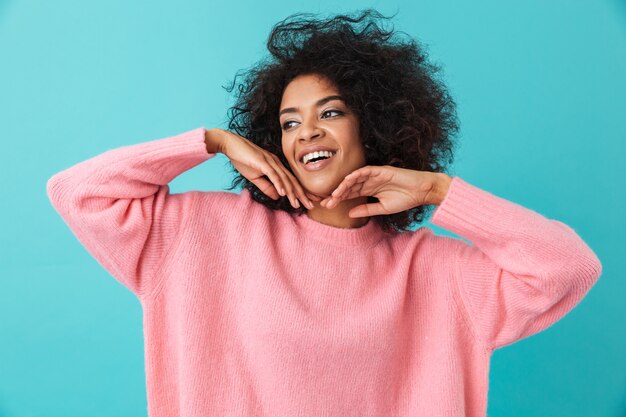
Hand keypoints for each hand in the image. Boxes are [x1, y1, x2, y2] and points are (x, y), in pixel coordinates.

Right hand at [217, 129, 318, 208]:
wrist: (230, 144)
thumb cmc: (242, 159)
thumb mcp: (255, 177)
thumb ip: (266, 187)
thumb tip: (277, 197)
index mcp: (276, 166)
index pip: (291, 181)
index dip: (300, 192)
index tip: (309, 202)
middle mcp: (276, 163)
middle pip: (292, 181)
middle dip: (302, 194)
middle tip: (311, 206)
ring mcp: (270, 162)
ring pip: (284, 179)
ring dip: (291, 192)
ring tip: (298, 203)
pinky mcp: (262, 161)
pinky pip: (272, 174)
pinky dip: (278, 184)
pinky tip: (283, 193)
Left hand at [320, 165, 447, 217]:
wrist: (422, 191)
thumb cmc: (405, 199)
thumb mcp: (383, 208)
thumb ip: (366, 210)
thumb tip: (349, 213)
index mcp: (369, 190)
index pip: (350, 194)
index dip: (339, 199)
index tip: (327, 206)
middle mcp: (369, 182)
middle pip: (349, 187)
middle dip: (337, 194)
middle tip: (326, 202)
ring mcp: (375, 175)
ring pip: (354, 179)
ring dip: (344, 186)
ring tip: (334, 194)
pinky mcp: (381, 170)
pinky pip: (365, 171)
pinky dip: (355, 175)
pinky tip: (347, 181)